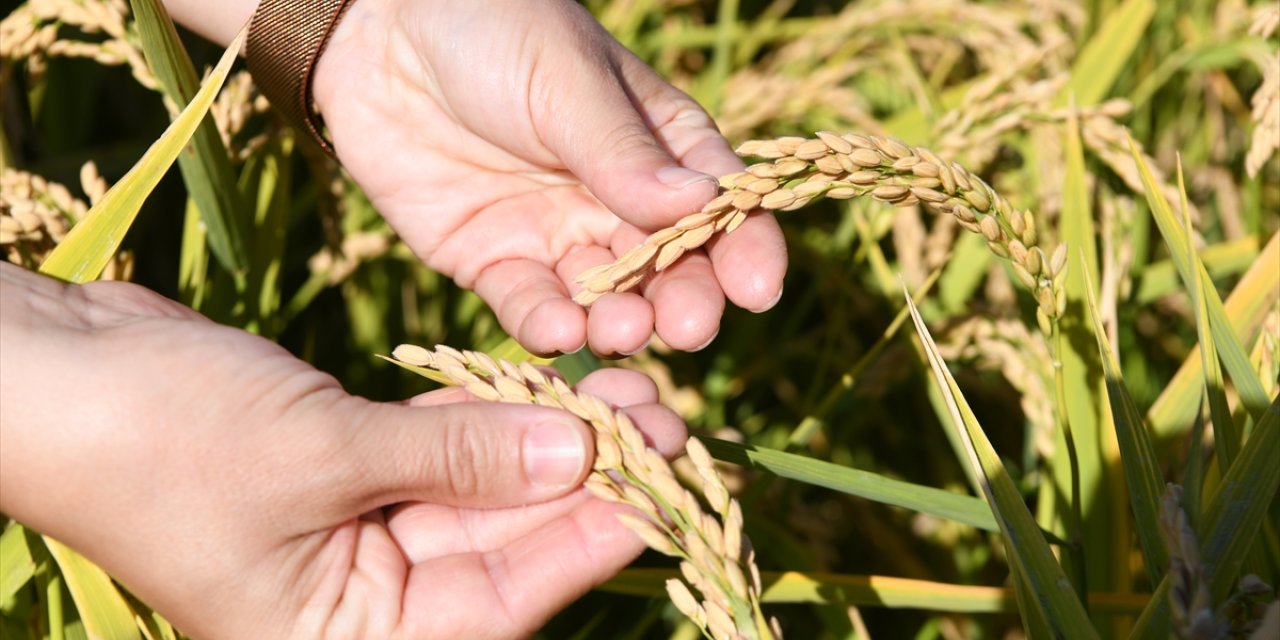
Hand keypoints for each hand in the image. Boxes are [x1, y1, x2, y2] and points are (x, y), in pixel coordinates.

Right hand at [0, 263, 686, 637]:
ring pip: (478, 489)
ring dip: (545, 439)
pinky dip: (488, 415)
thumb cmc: (160, 442)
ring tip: (626, 387)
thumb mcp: (322, 457)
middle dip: (580, 478)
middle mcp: (358, 602)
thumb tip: (578, 457)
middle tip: (660, 416)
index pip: (502, 602)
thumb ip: (455, 460)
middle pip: (502, 543)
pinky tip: (554, 379)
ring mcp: (354, 531)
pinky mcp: (347, 466)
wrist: (56, 372)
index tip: (666, 480)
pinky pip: (438, 447)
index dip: (589, 538)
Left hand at [311, 0, 787, 355]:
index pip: (718, 204)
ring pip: (603, 298)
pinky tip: (557, 333)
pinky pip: (528, 306)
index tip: (757, 288)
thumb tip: (700, 208)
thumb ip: (622, 152)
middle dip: (683, 300)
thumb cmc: (492, 26)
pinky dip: (545, 327)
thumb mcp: (565, 79)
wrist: (377, 28)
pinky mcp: (492, 261)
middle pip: (666, 266)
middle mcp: (615, 200)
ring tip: (622, 333)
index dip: (744, 247)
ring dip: (618, 323)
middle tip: (689, 328)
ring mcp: (555, 235)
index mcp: (658, 145)